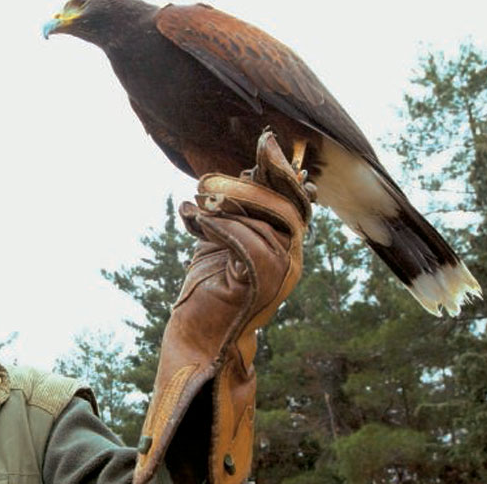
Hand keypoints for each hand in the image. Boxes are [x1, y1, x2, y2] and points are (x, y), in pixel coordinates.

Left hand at [134, 131, 310, 483]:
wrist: (200, 345)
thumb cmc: (207, 295)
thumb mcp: (221, 244)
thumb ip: (235, 214)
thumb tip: (241, 175)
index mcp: (284, 250)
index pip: (294, 204)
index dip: (283, 172)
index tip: (268, 141)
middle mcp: (289, 262)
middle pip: (289, 207)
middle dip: (266, 176)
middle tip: (243, 155)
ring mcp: (278, 276)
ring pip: (267, 222)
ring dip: (229, 203)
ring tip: (198, 197)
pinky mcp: (257, 287)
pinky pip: (245, 243)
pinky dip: (218, 226)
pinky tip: (191, 218)